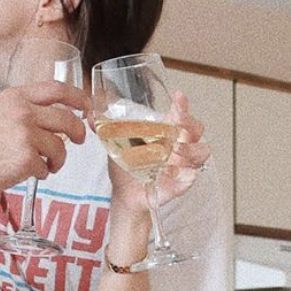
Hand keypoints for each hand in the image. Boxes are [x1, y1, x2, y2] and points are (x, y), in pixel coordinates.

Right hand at [0, 80, 87, 198]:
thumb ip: (17, 109)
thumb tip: (41, 116)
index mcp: (15, 97)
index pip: (57, 89)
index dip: (78, 98)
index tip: (87, 107)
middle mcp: (23, 112)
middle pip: (68, 119)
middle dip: (79, 132)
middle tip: (79, 140)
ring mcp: (26, 136)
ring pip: (60, 147)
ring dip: (57, 160)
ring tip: (45, 166)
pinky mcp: (26, 160)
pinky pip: (45, 167)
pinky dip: (40, 173)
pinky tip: (26, 174)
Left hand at [107, 90, 209, 215]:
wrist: (125, 194)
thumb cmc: (126, 165)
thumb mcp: (114, 144)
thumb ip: (104, 129)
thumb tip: (90, 114)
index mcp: (165, 131)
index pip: (181, 113)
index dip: (183, 104)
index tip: (179, 96)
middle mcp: (178, 145)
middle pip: (197, 130)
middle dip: (190, 126)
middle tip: (177, 126)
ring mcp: (182, 164)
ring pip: (200, 153)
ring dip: (189, 151)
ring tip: (173, 154)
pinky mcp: (180, 184)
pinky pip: (190, 179)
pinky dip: (185, 177)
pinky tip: (177, 174)